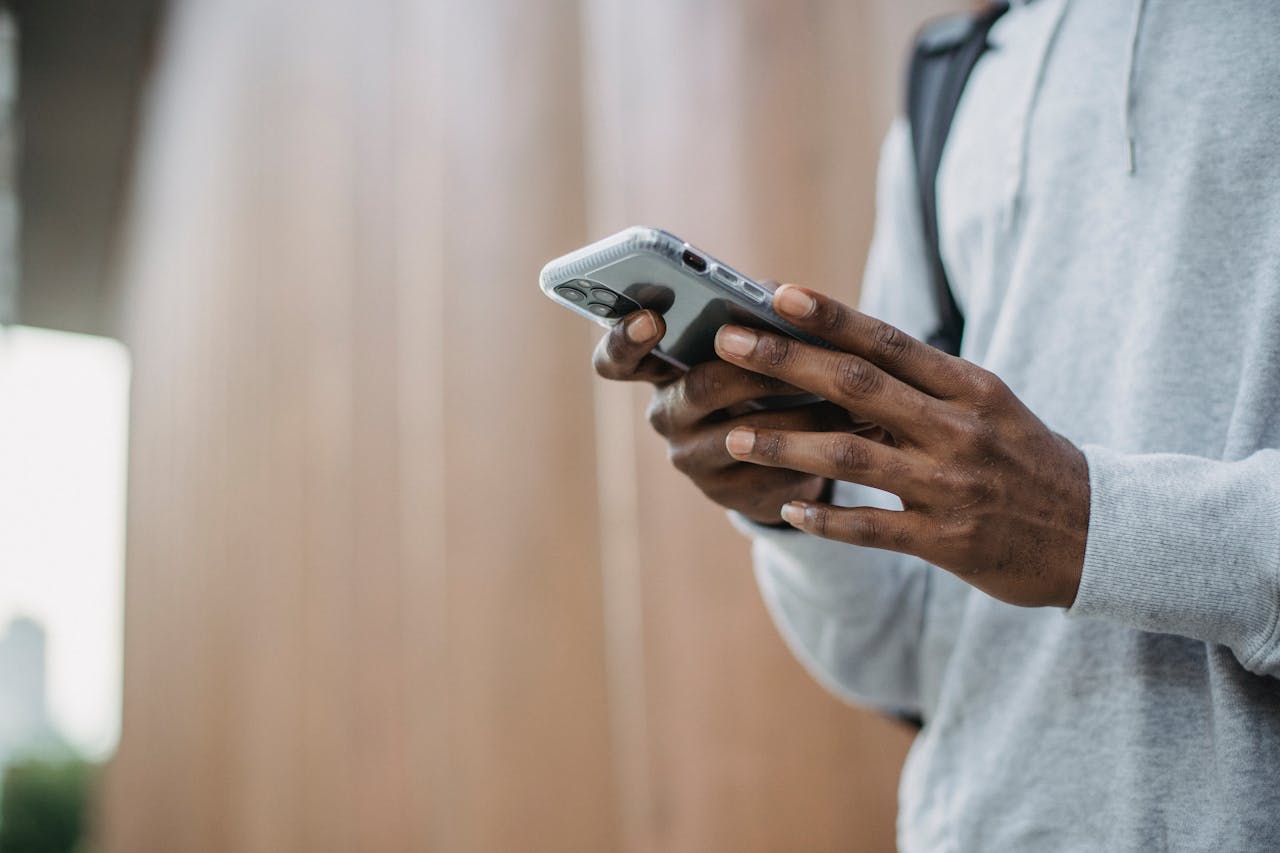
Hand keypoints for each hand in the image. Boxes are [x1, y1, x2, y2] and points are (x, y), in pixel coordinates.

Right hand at [593, 310, 855, 524]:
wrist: (784, 454)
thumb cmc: (764, 379)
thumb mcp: (753, 343)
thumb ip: (754, 314)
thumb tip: (777, 294)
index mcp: (659, 369)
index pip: (616, 360)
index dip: (625, 340)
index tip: (652, 320)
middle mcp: (667, 416)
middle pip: (698, 387)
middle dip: (754, 367)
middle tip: (796, 353)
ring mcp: (694, 460)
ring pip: (743, 434)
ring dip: (799, 412)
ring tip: (846, 394)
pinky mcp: (731, 495)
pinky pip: (773, 470)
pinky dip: (816, 447)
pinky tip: (850, 430)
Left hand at [713, 284, 1089, 607]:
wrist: (1100, 535)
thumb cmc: (1028, 460)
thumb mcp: (989, 407)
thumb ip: (924, 383)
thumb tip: (846, 349)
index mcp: (970, 388)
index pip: (889, 340)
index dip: (830, 315)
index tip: (776, 292)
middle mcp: (958, 429)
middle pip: (858, 385)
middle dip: (786, 362)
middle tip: (728, 343)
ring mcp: (951, 486)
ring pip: (853, 456)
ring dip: (787, 444)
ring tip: (735, 437)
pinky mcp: (947, 541)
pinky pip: (872, 528)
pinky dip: (827, 517)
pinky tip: (787, 508)